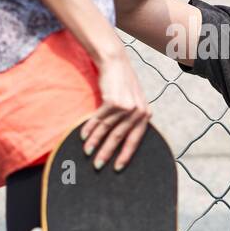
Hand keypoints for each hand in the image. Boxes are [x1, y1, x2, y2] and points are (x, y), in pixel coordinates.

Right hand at [81, 46, 150, 171]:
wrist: (115, 62)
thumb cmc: (123, 83)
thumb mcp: (133, 100)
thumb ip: (131, 118)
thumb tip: (121, 140)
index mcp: (146, 114)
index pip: (135, 139)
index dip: (126, 155)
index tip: (117, 168)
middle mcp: (138, 111)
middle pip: (120, 137)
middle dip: (107, 153)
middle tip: (98, 166)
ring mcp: (126, 106)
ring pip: (107, 130)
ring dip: (95, 142)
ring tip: (87, 152)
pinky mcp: (113, 101)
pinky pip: (99, 119)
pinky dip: (90, 128)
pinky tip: (83, 136)